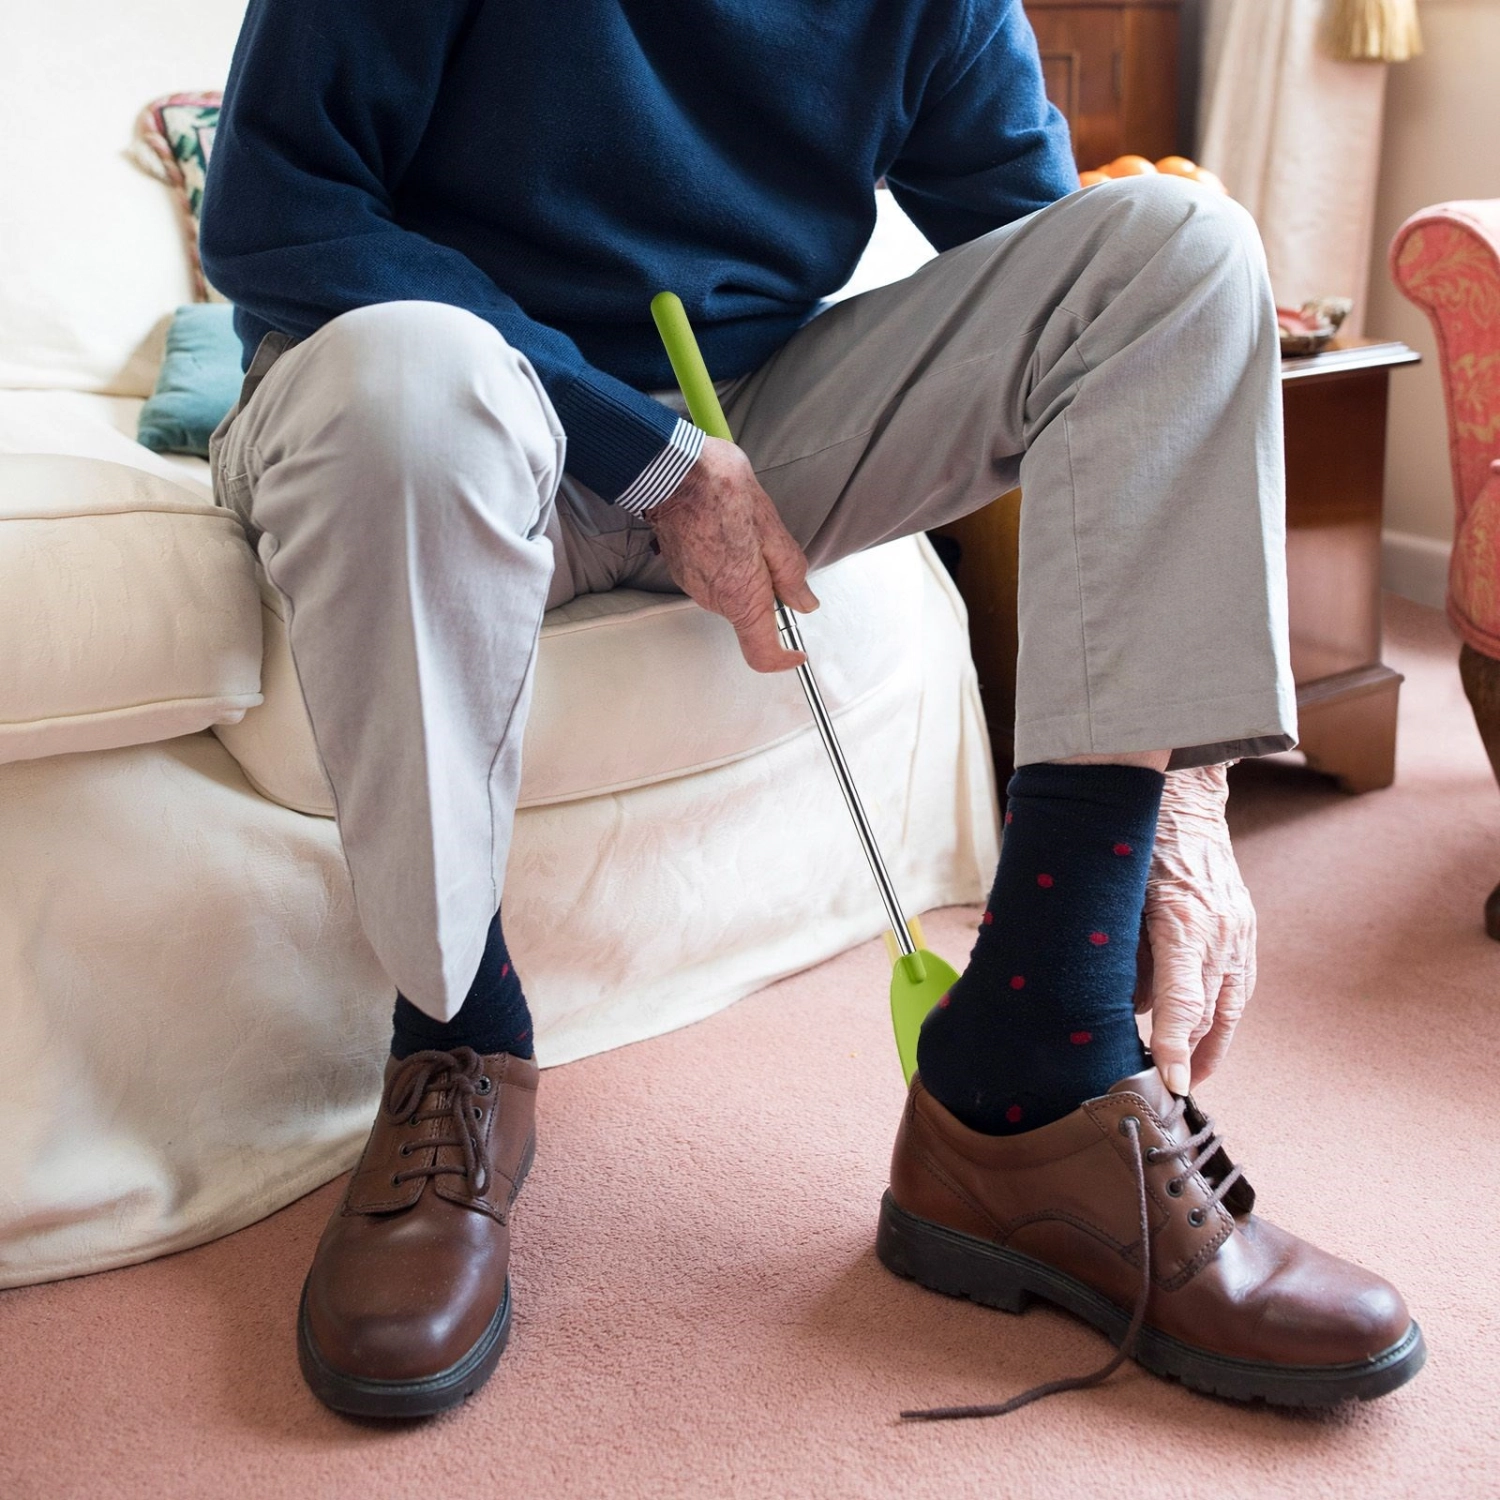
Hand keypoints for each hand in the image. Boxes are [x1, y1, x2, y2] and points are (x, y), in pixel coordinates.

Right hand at [645, 437, 818, 671]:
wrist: (670, 469)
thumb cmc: (721, 491)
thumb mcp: (771, 528)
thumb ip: (790, 572)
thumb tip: (804, 602)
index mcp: (741, 595)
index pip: (762, 652)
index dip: (783, 658)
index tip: (797, 649)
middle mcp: (713, 599)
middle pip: (749, 613)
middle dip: (766, 588)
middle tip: (768, 543)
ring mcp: (692, 585)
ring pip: (731, 591)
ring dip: (744, 569)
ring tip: (741, 525)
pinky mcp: (680, 569)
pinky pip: (711, 576)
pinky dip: (724, 560)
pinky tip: (722, 525)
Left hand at [1133, 763, 1256, 1096]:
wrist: (1184, 799)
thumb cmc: (1137, 844)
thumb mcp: (1116, 893)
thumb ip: (1119, 949)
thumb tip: (1119, 1002)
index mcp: (1183, 921)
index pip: (1182, 1001)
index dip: (1173, 1044)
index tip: (1171, 1081)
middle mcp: (1220, 931)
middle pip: (1210, 1013)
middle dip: (1191, 1055)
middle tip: (1171, 1090)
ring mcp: (1240, 930)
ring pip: (1231, 1006)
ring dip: (1211, 1044)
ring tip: (1191, 1075)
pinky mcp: (1246, 928)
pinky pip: (1239, 985)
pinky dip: (1223, 1015)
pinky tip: (1206, 1035)